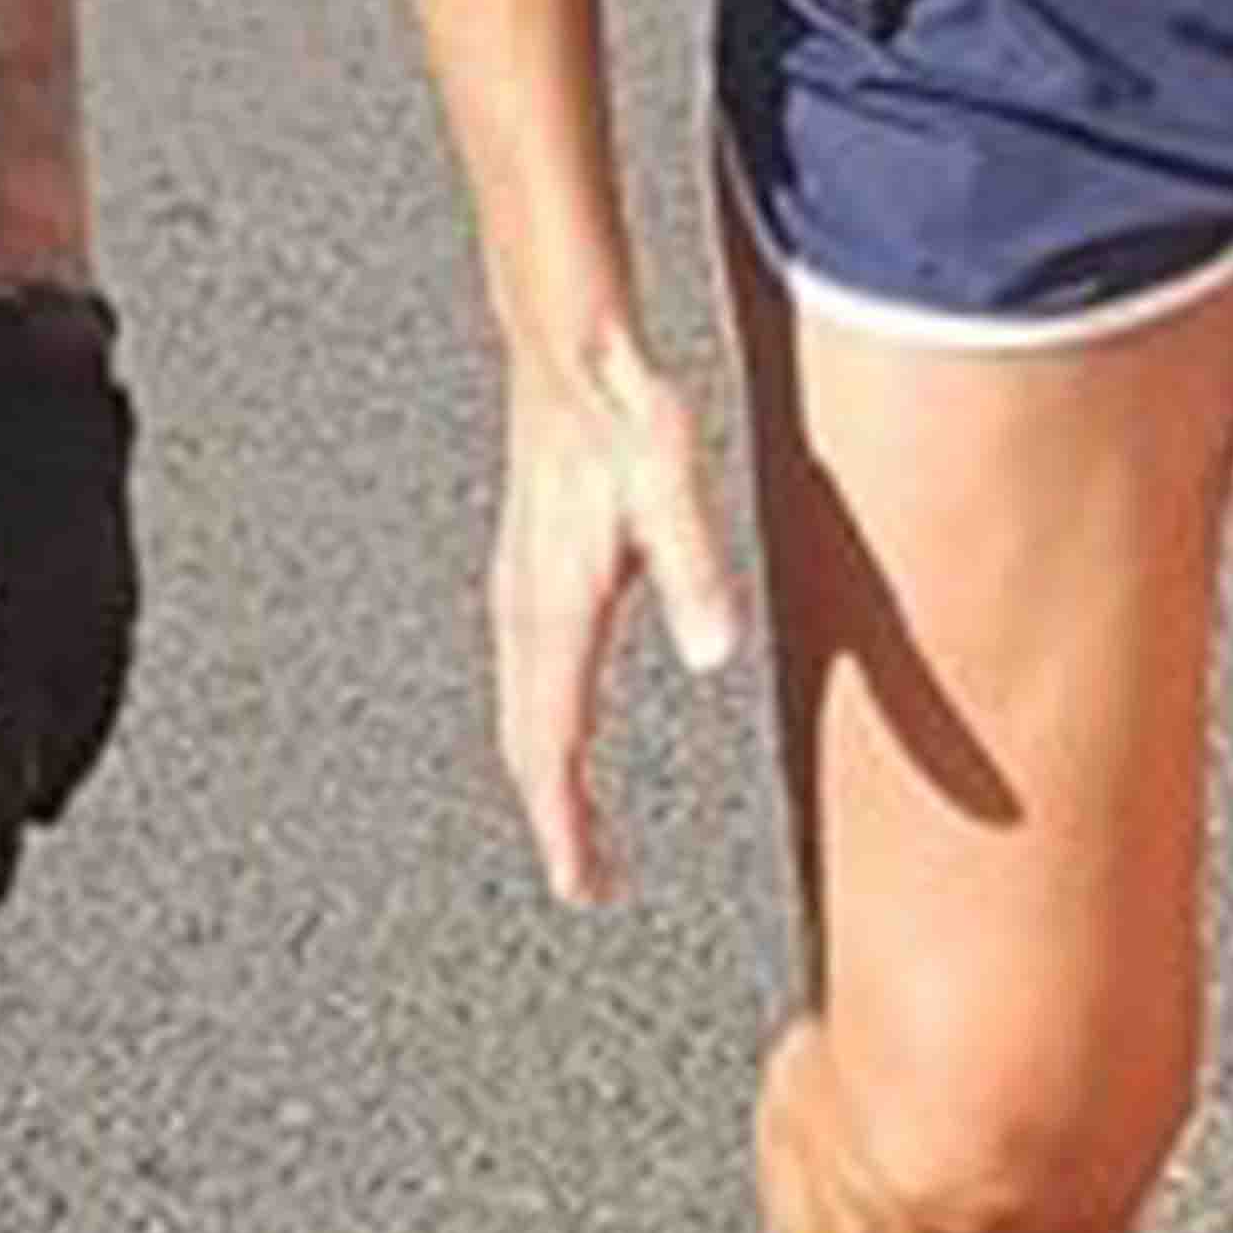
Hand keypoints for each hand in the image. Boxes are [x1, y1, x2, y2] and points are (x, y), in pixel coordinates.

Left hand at [0, 288, 138, 905]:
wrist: (23, 364)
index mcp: (10, 628)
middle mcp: (72, 634)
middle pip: (38, 763)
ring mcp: (106, 612)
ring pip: (79, 731)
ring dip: (41, 780)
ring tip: (14, 817)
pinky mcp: (117, 590)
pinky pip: (100, 688)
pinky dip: (73, 730)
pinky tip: (53, 740)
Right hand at [486, 336, 741, 904]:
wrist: (566, 346)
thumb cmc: (619, 410)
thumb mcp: (671, 486)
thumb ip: (694, 570)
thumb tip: (714, 652)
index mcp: (553, 607)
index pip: (548, 742)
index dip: (564, 824)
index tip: (584, 886)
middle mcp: (523, 610)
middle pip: (526, 741)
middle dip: (553, 818)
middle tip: (585, 882)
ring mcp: (518, 591)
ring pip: (522, 710)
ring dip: (545, 774)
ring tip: (574, 825)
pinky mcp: (530, 574)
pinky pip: (528, 676)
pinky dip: (542, 726)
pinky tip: (567, 729)